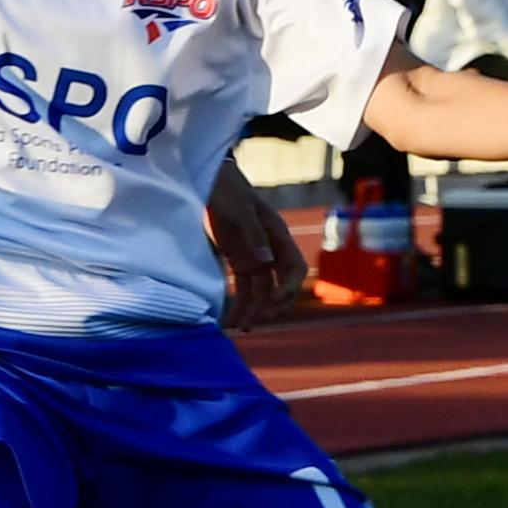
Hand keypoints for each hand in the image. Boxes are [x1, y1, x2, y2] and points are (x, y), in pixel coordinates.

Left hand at [205, 167, 310, 326]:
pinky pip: (244, 288)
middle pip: (281, 286)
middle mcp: (271, 251)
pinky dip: (240, 303)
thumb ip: (254, 234)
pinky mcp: (240, 261)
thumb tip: (266, 262)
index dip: (289, 288)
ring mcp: (256, 258)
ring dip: (254, 310)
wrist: (212, 181)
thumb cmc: (230, 190)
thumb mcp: (241, 209)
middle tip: (255, 322)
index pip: (295, 269)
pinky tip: (232, 318)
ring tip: (241, 327)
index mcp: (279, 236)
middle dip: (271, 306)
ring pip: (262, 291)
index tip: (274, 303)